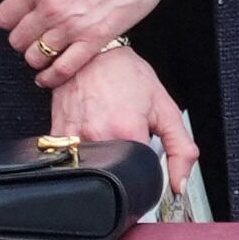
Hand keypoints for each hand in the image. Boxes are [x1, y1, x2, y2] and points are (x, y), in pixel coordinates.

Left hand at [0, 0, 202, 85]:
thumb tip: (42, 0)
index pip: (5, 17)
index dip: (10, 24)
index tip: (17, 27)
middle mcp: (50, 6)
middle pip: (18, 39)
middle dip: (24, 44)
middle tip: (33, 44)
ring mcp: (72, 25)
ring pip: (37, 56)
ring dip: (38, 60)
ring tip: (43, 60)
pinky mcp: (96, 39)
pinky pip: (65, 68)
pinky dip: (54, 77)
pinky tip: (51, 79)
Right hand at [47, 45, 196, 202]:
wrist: (95, 53)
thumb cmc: (128, 76)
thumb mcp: (166, 110)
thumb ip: (181, 150)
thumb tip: (180, 185)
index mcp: (126, 132)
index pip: (142, 176)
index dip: (149, 172)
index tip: (148, 156)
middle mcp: (96, 136)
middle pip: (116, 174)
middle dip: (126, 163)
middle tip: (128, 139)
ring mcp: (72, 135)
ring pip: (93, 167)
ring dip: (104, 158)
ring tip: (109, 132)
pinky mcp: (57, 131)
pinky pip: (71, 155)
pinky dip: (84, 150)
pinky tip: (91, 131)